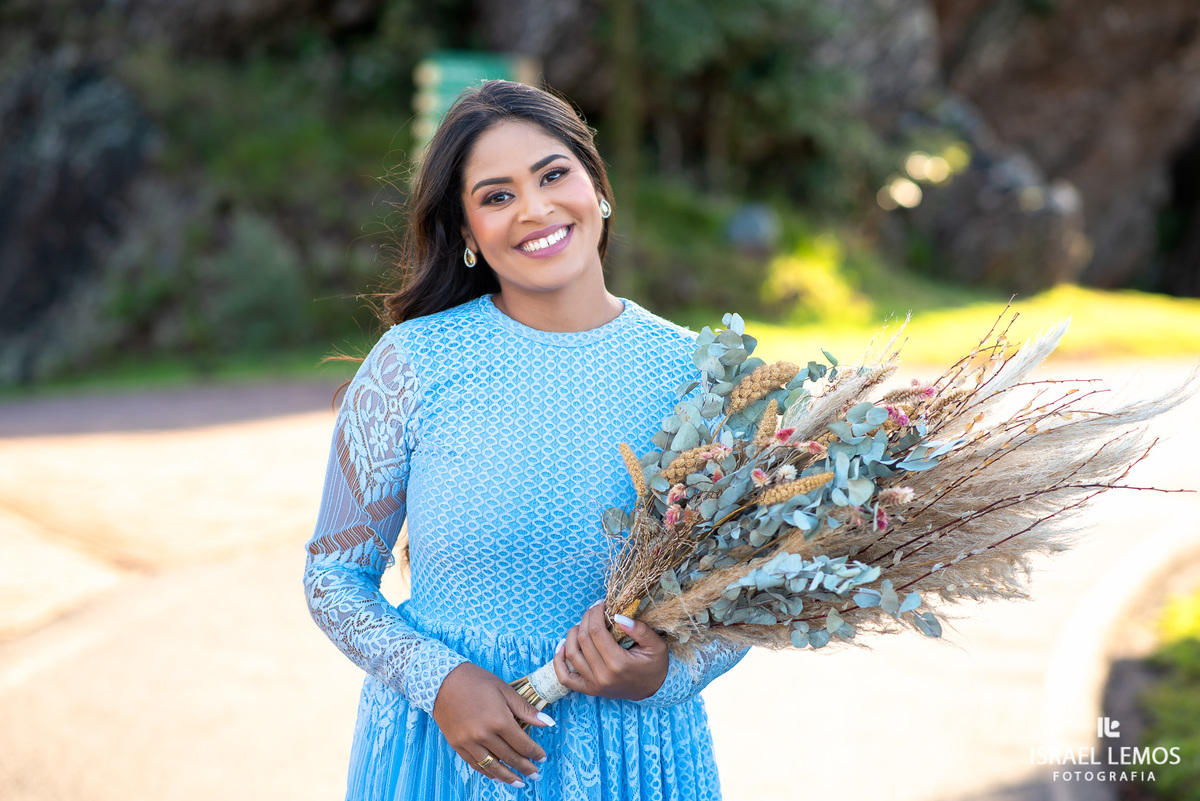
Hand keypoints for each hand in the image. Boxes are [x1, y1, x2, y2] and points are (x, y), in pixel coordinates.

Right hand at [431, 662, 551, 786]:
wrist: (442, 680)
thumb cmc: (476, 681)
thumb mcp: (505, 690)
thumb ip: (525, 709)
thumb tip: (548, 722)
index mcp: (499, 720)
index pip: (522, 744)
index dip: (535, 753)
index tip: (542, 757)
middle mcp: (484, 735)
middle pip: (510, 757)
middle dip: (525, 767)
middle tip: (536, 774)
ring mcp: (469, 742)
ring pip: (493, 766)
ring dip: (508, 776)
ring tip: (519, 782)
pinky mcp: (457, 745)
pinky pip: (476, 764)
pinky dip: (488, 772)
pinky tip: (497, 775)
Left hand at [552, 602, 668, 700]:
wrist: (653, 690)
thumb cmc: (655, 666)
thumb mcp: (656, 646)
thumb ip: (640, 630)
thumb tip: (618, 616)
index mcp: (618, 663)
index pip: (596, 632)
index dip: (595, 613)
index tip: (601, 603)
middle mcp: (602, 675)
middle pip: (583, 639)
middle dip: (586, 619)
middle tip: (593, 609)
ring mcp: (593, 684)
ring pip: (572, 654)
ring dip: (572, 634)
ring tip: (582, 624)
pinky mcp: (589, 689)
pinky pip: (565, 677)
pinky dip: (559, 661)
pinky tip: (563, 646)